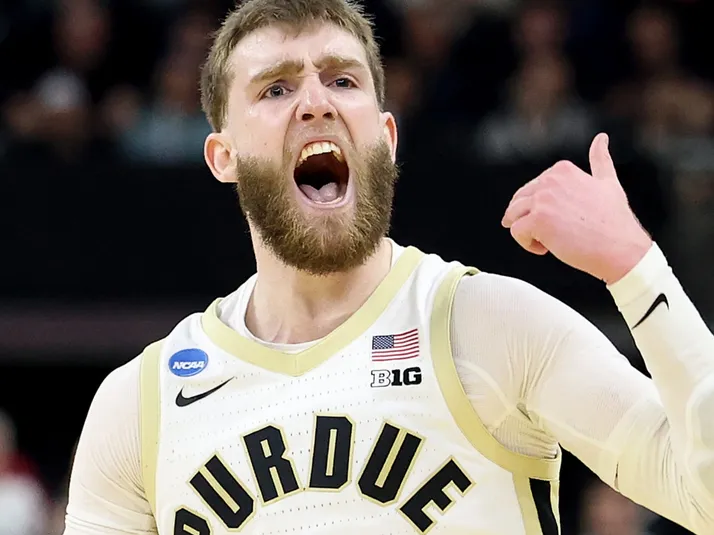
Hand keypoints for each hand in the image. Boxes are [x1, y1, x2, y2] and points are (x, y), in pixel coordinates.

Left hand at [501, 133, 652, 283]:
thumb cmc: (615, 221)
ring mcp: (542, 199)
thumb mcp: (608, 183)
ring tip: (548, 242)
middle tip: (550, 235)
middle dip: (528, 219)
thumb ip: (600, 161)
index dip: (541, 208)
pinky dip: (527, 243)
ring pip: (513, 215)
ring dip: (527, 232)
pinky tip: (545, 248)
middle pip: (519, 201)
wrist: (620, 248)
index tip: (560, 220)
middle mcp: (549, 180)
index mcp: (562, 170)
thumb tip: (601, 137)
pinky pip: (516, 232)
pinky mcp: (538, 220)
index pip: (532, 189)